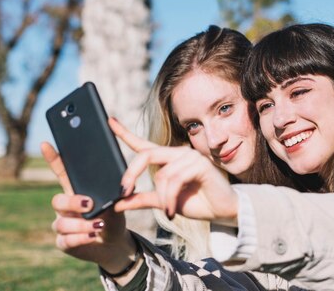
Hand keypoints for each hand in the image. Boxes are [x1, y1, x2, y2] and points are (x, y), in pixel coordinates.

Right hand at [42, 143, 135, 272]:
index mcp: (77, 191)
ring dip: (80, 224)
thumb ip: (116, 189)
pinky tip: (91, 235)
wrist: (114, 241)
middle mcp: (66, 207)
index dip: (53, 159)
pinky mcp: (64, 242)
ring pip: (61, 223)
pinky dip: (80, 238)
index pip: (62, 173)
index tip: (46, 144)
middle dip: (72, 202)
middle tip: (89, 204)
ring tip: (98, 225)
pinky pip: (65, 240)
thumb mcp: (117, 200)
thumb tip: (126, 179)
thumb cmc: (113, 215)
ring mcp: (63, 224)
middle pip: (57, 200)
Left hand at [109, 118, 238, 223]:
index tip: (109, 121)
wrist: (224, 211)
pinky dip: (170, 198)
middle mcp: (178, 153)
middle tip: (123, 192)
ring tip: (168, 212)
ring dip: (162, 198)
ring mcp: (190, 156)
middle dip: (131, 174)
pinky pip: (175, 180)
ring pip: (162, 174)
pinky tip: (173, 210)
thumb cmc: (198, 203)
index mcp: (168, 159)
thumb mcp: (164, 202)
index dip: (125, 133)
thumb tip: (117, 203)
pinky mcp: (200, 164)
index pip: (143, 145)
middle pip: (146, 155)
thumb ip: (142, 199)